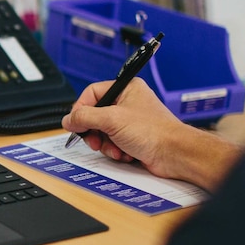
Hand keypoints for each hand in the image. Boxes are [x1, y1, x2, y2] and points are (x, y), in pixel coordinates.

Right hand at [62, 78, 240, 190]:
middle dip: (94, 131)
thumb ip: (85, 117)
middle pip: (95, 115)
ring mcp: (130, 122)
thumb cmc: (154, 131)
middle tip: (94, 140)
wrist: (175, 154)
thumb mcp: (112, 119)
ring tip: (115, 148)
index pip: (92, 93)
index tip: (75, 123)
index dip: (81, 109)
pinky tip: (125, 154)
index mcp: (126, 89)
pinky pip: (112, 143)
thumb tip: (68, 119)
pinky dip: (115, 151)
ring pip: (102, 132)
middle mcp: (128, 103)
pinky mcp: (133, 139)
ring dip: (105, 144)